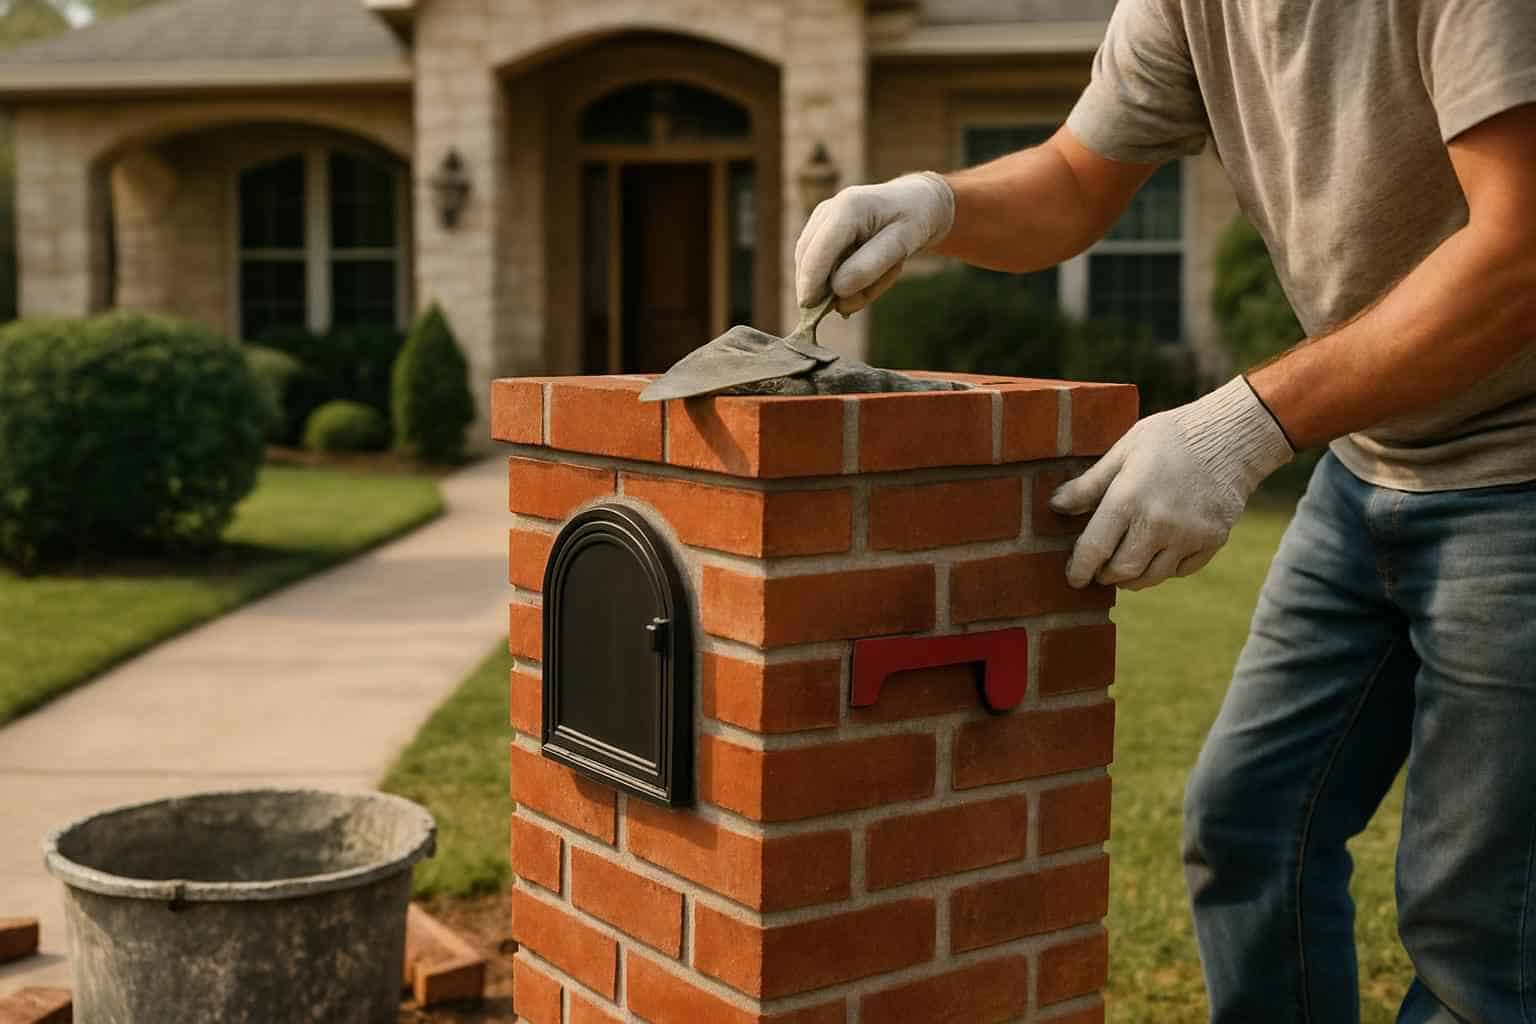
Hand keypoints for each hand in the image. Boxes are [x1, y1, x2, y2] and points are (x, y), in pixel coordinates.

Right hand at [794, 172, 954, 313]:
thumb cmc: (912, 221)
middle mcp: (827, 210)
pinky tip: (865, 277)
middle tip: (853, 305)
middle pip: (807, 260)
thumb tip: (837, 290)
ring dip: (838, 284)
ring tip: (877, 278)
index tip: (810, 309)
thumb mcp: (903, 244)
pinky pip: (819, 265)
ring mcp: (820, 220)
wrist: (916, 202)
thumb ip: (870, 267)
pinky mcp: (820, 231)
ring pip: (811, 265)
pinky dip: (839, 279)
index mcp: (847, 208)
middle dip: (826, 288)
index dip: (810, 283)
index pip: (817, 253)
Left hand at [1049, 377, 1293, 590]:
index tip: (1073, 576)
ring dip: (1132, 577)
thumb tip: (1056, 505)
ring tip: (1124, 566)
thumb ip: (1089, 484)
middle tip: (1098, 570)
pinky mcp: (1211, 541)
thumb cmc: (1170, 438)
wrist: (1230, 436)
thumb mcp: (1123, 451)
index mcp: (1129, 498)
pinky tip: (1157, 554)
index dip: (1079, 568)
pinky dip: (1164, 568)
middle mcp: (1158, 523)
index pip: (1094, 549)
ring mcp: (1188, 535)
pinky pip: (1180, 570)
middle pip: (1122, 571)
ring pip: (1151, 577)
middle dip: (1105, 575)